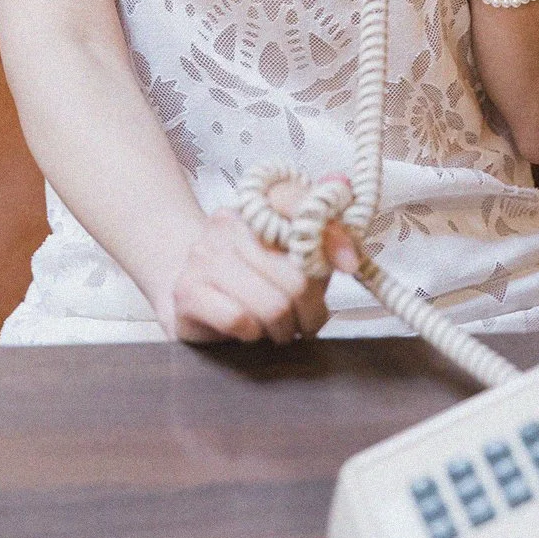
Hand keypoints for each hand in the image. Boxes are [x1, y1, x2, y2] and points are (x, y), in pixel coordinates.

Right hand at [157, 186, 359, 344]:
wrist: (189, 290)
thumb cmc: (253, 276)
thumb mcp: (294, 253)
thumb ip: (325, 242)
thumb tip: (350, 256)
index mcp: (257, 203)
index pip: (301, 205)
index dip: (333, 239)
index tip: (349, 265)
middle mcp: (228, 222)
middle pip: (296, 278)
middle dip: (309, 312)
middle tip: (306, 322)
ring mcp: (204, 255)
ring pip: (272, 305)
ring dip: (284, 328)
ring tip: (280, 328)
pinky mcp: (188, 291)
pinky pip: (239, 320)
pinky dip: (253, 334)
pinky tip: (250, 329)